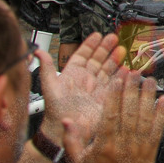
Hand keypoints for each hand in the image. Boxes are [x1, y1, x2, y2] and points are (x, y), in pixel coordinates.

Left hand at [38, 33, 123, 150]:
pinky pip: (116, 83)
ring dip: (115, 59)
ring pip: (108, 69)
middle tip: (113, 37)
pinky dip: (122, 75)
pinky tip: (126, 69)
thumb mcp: (49, 86)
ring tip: (122, 49)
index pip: (83, 55)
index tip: (97, 34)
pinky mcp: (106, 96)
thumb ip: (46, 67)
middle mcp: (86, 79)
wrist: (66, 128)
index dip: (90, 45)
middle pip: (98, 59)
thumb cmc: (55, 110)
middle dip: (106, 47)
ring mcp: (96, 87)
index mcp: (73, 74)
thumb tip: (37, 52)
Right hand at [64, 68, 163, 162]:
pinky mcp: (152, 148)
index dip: (114, 96)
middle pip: (129, 112)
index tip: (116, 80)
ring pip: (144, 117)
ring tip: (149, 80)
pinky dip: (162, 113)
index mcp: (104, 144)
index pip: (109, 115)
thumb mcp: (78, 161)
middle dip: (132, 90)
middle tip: (134, 73)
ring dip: (148, 96)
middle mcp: (123, 143)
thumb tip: (67, 121)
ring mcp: (139, 145)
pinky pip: (158, 128)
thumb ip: (72, 140)